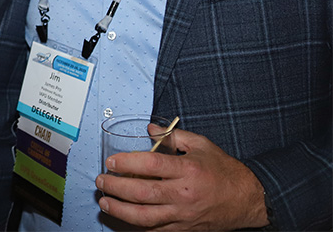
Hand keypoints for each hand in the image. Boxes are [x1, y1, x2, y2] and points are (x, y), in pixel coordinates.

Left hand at [95, 128, 268, 229]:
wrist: (248, 199)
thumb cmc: (225, 172)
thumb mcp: (202, 145)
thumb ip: (173, 136)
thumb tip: (150, 130)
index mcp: (188, 170)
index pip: (150, 165)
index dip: (127, 163)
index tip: (111, 162)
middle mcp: (184, 194)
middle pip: (142, 192)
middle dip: (116, 187)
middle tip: (102, 181)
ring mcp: (183, 215)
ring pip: (145, 217)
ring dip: (120, 210)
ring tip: (105, 201)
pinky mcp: (183, 229)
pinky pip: (155, 230)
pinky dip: (137, 225)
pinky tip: (124, 217)